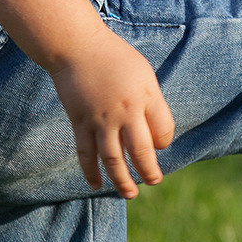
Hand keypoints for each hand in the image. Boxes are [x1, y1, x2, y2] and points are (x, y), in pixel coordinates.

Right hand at [47, 28, 175, 198]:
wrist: (77, 47)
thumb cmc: (115, 58)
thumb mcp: (143, 74)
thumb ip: (151, 102)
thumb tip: (155, 135)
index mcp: (146, 96)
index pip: (163, 131)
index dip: (164, 142)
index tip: (159, 143)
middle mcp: (125, 111)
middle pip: (141, 151)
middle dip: (149, 171)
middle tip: (154, 181)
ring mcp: (100, 119)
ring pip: (113, 158)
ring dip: (122, 180)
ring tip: (130, 194)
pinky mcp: (80, 122)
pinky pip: (86, 153)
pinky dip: (90, 172)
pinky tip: (97, 185)